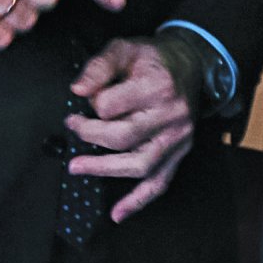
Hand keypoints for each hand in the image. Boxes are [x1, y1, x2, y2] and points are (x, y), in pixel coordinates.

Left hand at [66, 38, 196, 221]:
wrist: (190, 64)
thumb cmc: (153, 59)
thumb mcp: (124, 49)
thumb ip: (99, 67)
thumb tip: (78, 90)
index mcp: (158, 86)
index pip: (110, 106)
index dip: (91, 101)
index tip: (85, 96)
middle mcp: (172, 115)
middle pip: (122, 137)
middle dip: (90, 134)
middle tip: (72, 127)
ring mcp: (178, 138)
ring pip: (139, 165)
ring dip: (104, 169)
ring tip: (77, 167)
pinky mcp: (180, 153)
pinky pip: (160, 184)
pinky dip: (138, 202)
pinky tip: (117, 213)